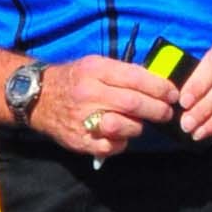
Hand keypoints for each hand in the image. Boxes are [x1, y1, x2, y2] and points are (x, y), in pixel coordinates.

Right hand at [34, 56, 177, 158]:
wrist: (39, 98)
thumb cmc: (75, 79)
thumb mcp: (95, 65)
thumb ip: (124, 72)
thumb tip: (158, 82)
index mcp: (95, 70)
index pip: (136, 78)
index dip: (160, 87)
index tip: (173, 94)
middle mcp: (89, 93)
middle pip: (134, 103)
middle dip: (158, 109)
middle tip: (167, 113)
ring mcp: (84, 118)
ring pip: (127, 126)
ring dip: (140, 126)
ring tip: (139, 122)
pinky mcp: (81, 141)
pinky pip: (113, 146)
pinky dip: (123, 141)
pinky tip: (120, 134)